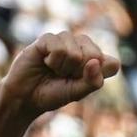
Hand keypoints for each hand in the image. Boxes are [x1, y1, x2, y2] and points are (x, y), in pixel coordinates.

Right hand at [0, 32, 121, 116]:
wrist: (24, 97)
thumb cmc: (52, 94)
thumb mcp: (77, 93)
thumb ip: (92, 81)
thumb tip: (96, 61)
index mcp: (94, 59)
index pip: (112, 64)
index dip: (96, 77)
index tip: (81, 84)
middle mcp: (82, 46)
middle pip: (95, 54)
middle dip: (78, 72)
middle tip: (64, 76)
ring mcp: (64, 40)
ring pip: (75, 51)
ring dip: (63, 67)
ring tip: (53, 69)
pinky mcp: (47, 38)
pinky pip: (59, 47)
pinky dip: (52, 60)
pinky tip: (45, 61)